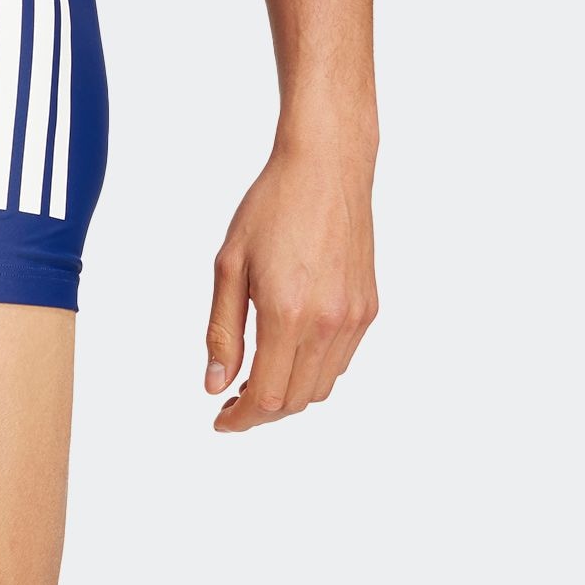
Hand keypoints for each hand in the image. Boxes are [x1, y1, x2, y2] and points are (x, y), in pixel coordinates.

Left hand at [203, 139, 376, 431]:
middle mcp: (328, 322)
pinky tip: (288, 351)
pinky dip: (312, 371)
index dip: (241, 419)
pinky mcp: (368, 307)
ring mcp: (353, 317)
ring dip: (288, 395)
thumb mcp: (229, 267)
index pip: (267, 398)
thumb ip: (223, 333)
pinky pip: (340, 361)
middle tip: (233, 400)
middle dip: (261, 412)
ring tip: (258, 377)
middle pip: (295, 401)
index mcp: (288, 314)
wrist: (327, 165)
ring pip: (321, 387)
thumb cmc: (273, 206)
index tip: (221, 419)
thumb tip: (216, 385)